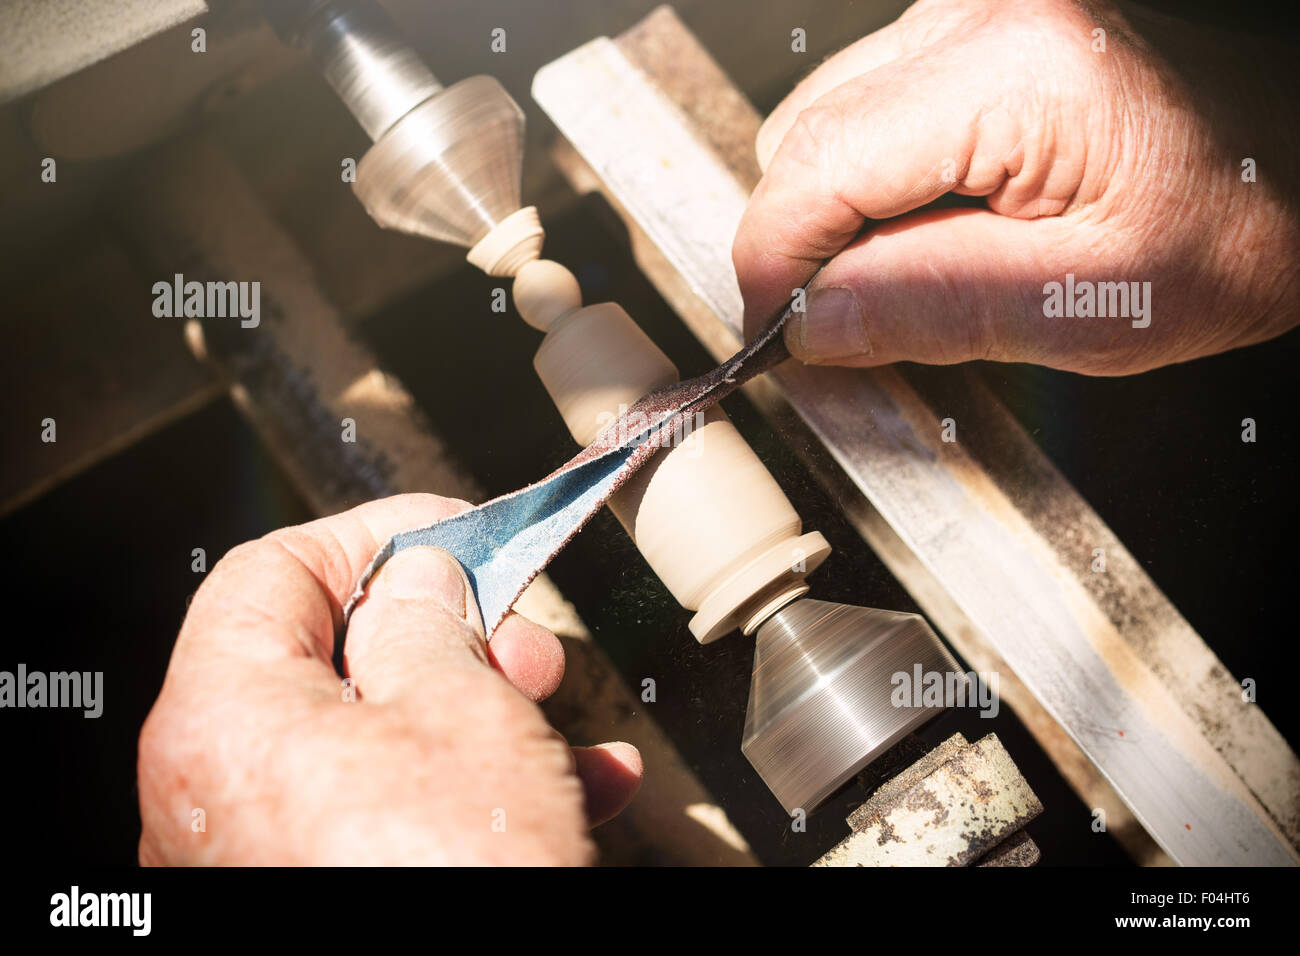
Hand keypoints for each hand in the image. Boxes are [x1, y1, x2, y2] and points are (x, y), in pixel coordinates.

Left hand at [137, 494, 641, 864]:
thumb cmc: (454, 884)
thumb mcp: (464, 714)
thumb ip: (433, 623)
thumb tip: (419, 579)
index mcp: (226, 717)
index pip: (276, 571)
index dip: (377, 538)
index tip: (452, 535)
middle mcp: (221, 790)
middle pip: (331, 658)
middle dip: (449, 637)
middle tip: (521, 639)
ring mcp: (267, 854)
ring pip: (379, 741)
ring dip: (483, 714)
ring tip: (565, 719)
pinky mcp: (320, 892)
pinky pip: (391, 814)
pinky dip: (475, 789)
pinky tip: (575, 788)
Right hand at [733, 0, 1299, 374]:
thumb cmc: (1243, 221)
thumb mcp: (1092, 304)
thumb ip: (936, 307)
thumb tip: (811, 323)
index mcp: (1016, 72)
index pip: (817, 169)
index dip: (772, 267)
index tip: (774, 337)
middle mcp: (982, 16)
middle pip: (803, 138)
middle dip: (805, 244)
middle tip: (848, 325)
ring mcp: (975, 12)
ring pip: (825, 121)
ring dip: (840, 213)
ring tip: (913, 272)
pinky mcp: (978, 30)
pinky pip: (871, 106)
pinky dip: (876, 181)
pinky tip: (934, 223)